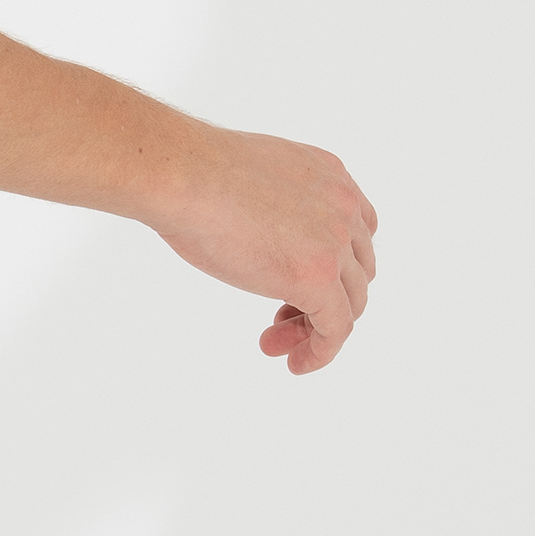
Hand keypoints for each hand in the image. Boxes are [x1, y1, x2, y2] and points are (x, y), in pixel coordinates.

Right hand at [150, 126, 378, 372]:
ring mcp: (335, 242)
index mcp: (329, 174)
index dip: (330, 266)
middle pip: (353, 271)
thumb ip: (274, 204)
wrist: (180, 175)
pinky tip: (295, 363)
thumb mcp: (252, 179)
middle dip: (319, 299)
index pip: (354, 233)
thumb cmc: (191, 172)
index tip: (293, 282)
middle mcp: (343, 206)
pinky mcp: (318, 277)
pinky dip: (320, 351)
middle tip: (277, 317)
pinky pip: (336, 329)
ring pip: (349, 303)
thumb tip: (259, 236)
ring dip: (313, 328)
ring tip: (274, 344)